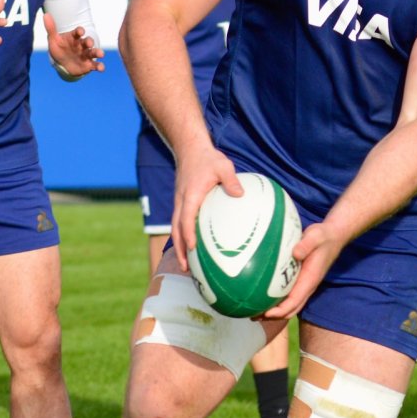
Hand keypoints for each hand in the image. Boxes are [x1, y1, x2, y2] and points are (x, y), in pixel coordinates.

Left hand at [43, 12, 104, 76]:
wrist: (62, 64)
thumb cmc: (59, 49)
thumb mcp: (54, 40)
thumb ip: (51, 28)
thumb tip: (46, 14)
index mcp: (74, 38)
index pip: (78, 32)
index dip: (79, 31)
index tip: (80, 31)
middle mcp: (82, 45)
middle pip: (87, 41)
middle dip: (89, 41)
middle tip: (89, 43)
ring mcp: (86, 55)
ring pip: (93, 52)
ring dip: (97, 52)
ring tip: (101, 54)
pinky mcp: (89, 64)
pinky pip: (95, 65)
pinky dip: (99, 66)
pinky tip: (101, 68)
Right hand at [171, 147, 241, 271]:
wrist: (190, 150)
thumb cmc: (208, 159)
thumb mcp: (223, 166)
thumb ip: (231, 180)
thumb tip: (240, 194)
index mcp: (190, 195)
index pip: (186, 217)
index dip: (188, 233)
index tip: (192, 248)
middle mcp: (181, 202)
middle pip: (176, 229)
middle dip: (179, 249)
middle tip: (185, 268)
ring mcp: (180, 203)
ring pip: (175, 228)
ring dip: (179, 246)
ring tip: (186, 265)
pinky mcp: (182, 203)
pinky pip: (180, 223)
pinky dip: (183, 236)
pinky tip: (192, 248)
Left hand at [263, 221, 342, 319]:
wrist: (333, 236)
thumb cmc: (323, 236)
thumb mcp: (316, 236)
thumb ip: (306, 244)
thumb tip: (295, 254)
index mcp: (310, 279)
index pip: (295, 301)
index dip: (281, 310)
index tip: (266, 313)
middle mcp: (307, 285)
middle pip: (291, 308)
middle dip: (274, 316)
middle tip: (254, 316)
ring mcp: (303, 284)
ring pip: (289, 304)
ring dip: (274, 311)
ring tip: (254, 311)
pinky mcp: (300, 279)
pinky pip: (288, 295)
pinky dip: (276, 300)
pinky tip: (262, 295)